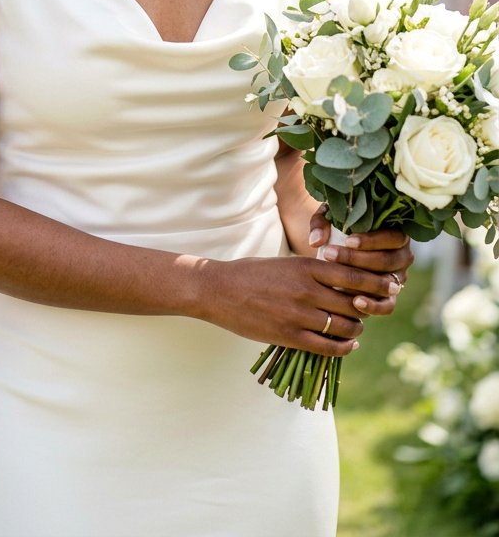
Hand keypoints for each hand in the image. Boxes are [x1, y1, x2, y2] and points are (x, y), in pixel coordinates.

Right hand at [200, 250, 400, 355]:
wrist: (219, 290)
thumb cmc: (252, 273)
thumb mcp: (286, 264)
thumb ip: (313, 272)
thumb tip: (344, 281)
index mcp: (307, 266)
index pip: (355, 274)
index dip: (377, 283)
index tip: (391, 286)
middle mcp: (307, 289)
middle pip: (355, 303)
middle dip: (369, 308)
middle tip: (372, 310)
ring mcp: (299, 314)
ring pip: (345, 326)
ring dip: (356, 329)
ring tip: (355, 328)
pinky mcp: (289, 335)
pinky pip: (328, 347)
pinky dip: (343, 347)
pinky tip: (347, 345)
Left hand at [308, 203, 412, 318]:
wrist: (340, 248)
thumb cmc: (338, 227)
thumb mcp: (330, 218)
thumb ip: (321, 223)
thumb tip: (316, 241)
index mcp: (397, 233)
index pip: (392, 237)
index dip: (371, 240)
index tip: (348, 241)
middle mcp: (402, 256)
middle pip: (388, 260)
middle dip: (358, 259)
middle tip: (330, 255)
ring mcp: (397, 278)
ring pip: (387, 283)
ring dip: (363, 283)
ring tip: (339, 283)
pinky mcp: (390, 297)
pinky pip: (387, 305)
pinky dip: (374, 306)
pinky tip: (355, 303)